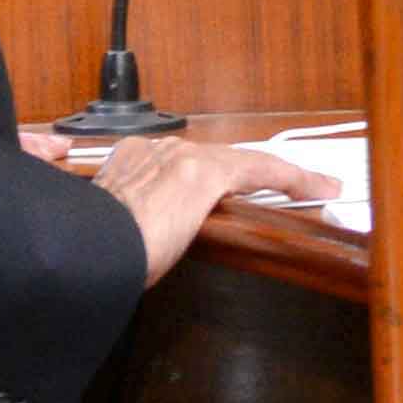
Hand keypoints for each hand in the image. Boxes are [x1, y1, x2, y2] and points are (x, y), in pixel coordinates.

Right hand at [49, 128, 324, 293]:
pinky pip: (262, 169)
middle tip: (290, 185)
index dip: (205, 171)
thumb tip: (142, 240)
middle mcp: (153, 152)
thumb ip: (132, 221)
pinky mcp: (203, 172)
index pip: (176, 162)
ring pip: (242, 161)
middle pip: (214, 159)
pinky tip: (320, 188)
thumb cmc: (92, 250)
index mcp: (126, 163)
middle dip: (249, 174)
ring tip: (313, 186)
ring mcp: (178, 159)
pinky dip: (294, 178)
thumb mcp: (111, 230)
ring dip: (280, 176)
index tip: (218, 183)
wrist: (81, 249)